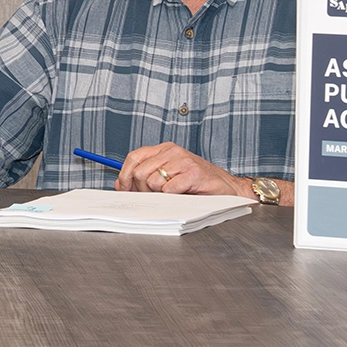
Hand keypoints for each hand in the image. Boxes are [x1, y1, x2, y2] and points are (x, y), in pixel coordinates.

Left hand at [116, 143, 252, 196]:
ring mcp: (183, 160)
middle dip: (142, 190)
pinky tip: (181, 194)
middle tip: (154, 196)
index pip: (134, 157)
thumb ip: (143, 179)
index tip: (124, 189)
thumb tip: (121, 185)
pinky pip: (168, 189)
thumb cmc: (196, 184)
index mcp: (164, 149)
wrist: (225, 188)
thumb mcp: (165, 178)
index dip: (125, 175)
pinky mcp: (194, 173)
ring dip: (158, 194)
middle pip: (140, 172)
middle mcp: (172, 151)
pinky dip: (171, 197)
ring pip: (152, 181)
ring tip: (171, 195)